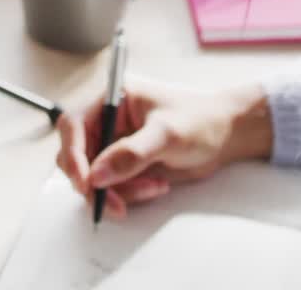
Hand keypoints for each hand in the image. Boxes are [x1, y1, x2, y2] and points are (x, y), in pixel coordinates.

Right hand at [55, 77, 270, 219]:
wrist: (227, 134)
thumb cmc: (202, 119)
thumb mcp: (167, 134)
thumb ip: (131, 154)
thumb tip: (98, 175)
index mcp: (112, 98)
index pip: (74, 124)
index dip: (73, 154)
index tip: (84, 181)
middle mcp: (108, 120)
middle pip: (77, 156)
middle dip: (94, 182)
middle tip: (113, 202)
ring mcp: (115, 144)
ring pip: (94, 177)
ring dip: (118, 191)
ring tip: (153, 187)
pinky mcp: (126, 165)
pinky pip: (112, 187)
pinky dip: (130, 194)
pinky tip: (157, 185)